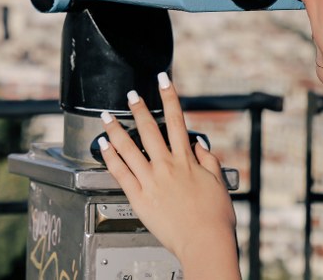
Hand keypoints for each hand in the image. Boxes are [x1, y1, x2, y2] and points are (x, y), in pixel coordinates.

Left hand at [98, 72, 240, 279]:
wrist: (205, 243)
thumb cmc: (215, 218)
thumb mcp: (219, 183)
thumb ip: (208, 161)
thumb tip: (199, 145)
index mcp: (187, 160)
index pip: (177, 120)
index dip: (169, 97)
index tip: (163, 80)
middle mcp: (167, 165)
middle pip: (149, 129)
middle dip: (138, 108)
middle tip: (130, 94)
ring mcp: (151, 179)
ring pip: (129, 147)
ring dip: (115, 129)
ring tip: (105, 116)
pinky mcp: (139, 196)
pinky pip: (120, 172)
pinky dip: (110, 157)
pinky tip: (103, 146)